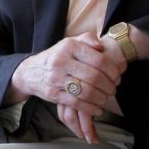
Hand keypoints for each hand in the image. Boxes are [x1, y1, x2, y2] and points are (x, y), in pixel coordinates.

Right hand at [10, 32, 124, 120]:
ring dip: (101, 98)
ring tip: (106, 98)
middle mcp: (61, 61)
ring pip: (85, 91)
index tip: (117, 76)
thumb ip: (88, 39)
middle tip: (113, 89)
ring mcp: (55, 79)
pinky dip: (90, 108)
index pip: (98, 60)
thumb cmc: (58, 56)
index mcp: (69, 47)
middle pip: (93, 77)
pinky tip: (97, 109)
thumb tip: (101, 46)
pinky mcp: (52, 94)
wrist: (31, 71)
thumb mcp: (71, 42)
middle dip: (108, 86)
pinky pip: (75, 103)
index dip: (112, 70)